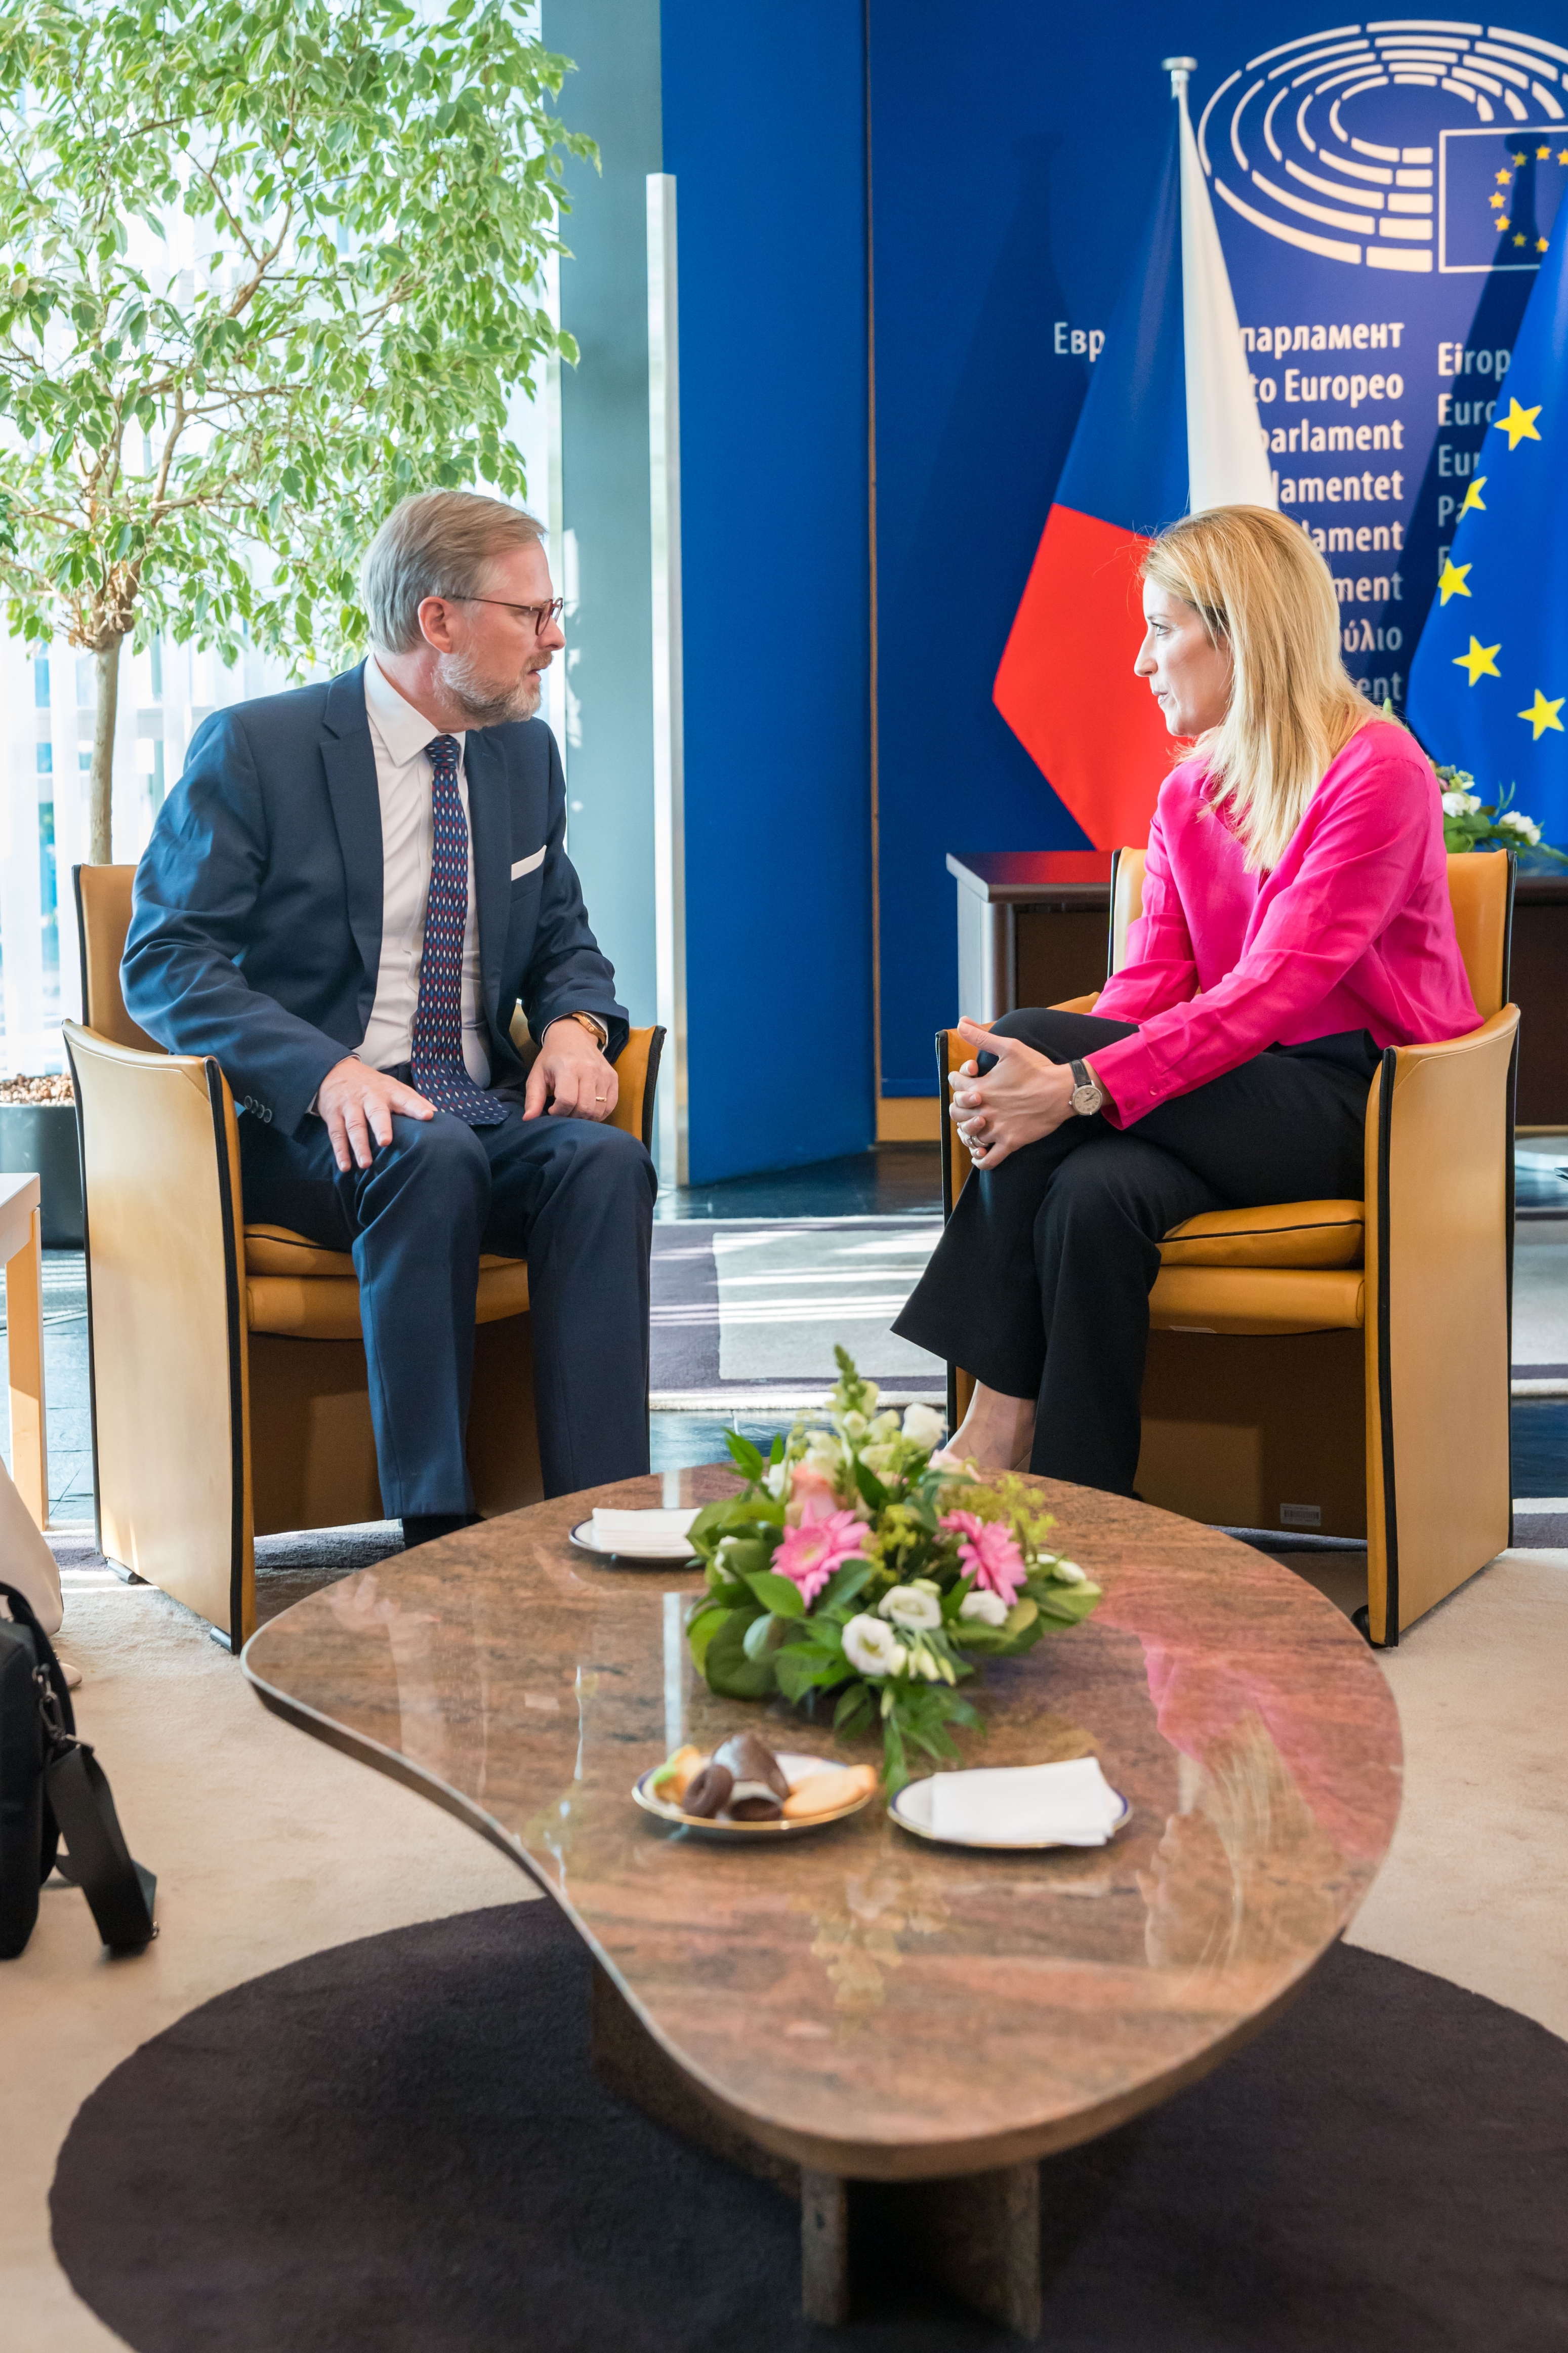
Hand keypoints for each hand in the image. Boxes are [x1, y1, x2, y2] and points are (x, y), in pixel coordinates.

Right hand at [318, 1057, 433, 1172]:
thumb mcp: (393, 1087)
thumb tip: (439, 1115)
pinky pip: (336, 1134)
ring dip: (359, 1146)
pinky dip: (340, 1152)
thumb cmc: (373, 1085)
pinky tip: (345, 1167)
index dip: (416, 1107)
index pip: (405, 1098)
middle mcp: (369, 1098)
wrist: (336, 1071)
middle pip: (375, 1112)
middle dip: (381, 1127)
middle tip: (386, 1142)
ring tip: (366, 1164)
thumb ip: (413, 1101)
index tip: (428, 1116)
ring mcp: (350, 1106)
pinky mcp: (333, 1115)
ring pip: (354, 1126)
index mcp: (389, 1091)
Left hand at [524, 1018, 617, 1121]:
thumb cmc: (552, 1058)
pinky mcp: (613, 1077)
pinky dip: (599, 1114)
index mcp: (568, 1067)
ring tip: (574, 1110)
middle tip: (564, 1112)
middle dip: (572, 1117)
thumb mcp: (537, 1074)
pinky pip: (610, 1105)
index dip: (558, 1112)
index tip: (552, 1110)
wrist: (574, 1036)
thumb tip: (528, 1119)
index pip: (567, 1101)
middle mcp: (589, 1070)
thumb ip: (533, 1098)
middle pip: (584, 1108)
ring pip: (598, 1110)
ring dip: (585, 1117)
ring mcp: (604, 1074)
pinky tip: (588, 1109)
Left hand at [947, 1018, 1077, 1170]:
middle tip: (971, 1102)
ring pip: (970, 1135)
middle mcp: (985, 1109)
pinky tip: (980, 1152)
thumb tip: (961, 1021)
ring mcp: (997, 1128)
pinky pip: (989, 1159)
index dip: (958, 1077)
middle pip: (956, 1112)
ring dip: (969, 1130)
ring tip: (976, 1123)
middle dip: (959, 1105)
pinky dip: (981, 1159)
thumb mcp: (1009, 1047)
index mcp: (981, 1087)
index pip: (954, 1083)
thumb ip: (981, 1037)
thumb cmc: (1037, 1068)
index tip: (969, 1075)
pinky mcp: (1011, 1142)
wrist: (1063, 1090)